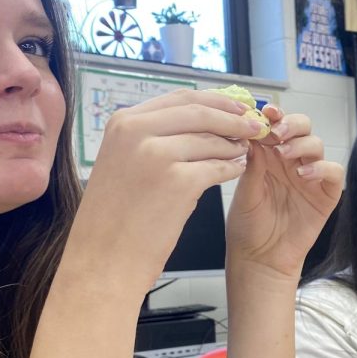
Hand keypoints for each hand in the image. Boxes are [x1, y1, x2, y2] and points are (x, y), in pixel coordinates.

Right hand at [65, 89, 260, 299]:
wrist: (103, 260)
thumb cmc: (114, 218)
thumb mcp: (121, 162)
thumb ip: (152, 137)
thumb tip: (201, 121)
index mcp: (122, 123)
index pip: (180, 98)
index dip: (215, 100)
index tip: (235, 105)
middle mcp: (137, 132)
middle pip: (201, 112)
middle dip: (233, 117)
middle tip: (253, 124)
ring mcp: (157, 155)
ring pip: (212, 140)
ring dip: (234, 145)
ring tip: (243, 151)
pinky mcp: (178, 182)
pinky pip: (218, 168)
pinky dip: (232, 168)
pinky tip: (237, 170)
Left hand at [225, 103, 343, 278]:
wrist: (260, 258)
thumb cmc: (248, 226)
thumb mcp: (244, 191)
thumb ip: (252, 163)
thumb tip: (255, 134)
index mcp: (269, 156)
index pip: (277, 126)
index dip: (274, 115)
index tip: (266, 112)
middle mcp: (291, 161)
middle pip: (302, 127)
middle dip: (291, 123)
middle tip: (277, 131)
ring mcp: (310, 176)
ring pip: (316, 144)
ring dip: (301, 144)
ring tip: (284, 154)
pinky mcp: (326, 194)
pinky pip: (333, 171)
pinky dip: (321, 168)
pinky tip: (302, 175)